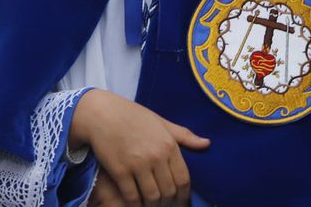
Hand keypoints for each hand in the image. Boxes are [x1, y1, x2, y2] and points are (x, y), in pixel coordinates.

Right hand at [70, 89, 207, 205]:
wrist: (103, 113)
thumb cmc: (134, 116)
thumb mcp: (162, 122)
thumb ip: (185, 136)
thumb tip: (207, 143)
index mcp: (169, 145)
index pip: (183, 179)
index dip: (184, 196)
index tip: (181, 202)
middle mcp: (156, 156)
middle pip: (169, 191)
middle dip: (169, 203)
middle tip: (165, 205)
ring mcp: (137, 164)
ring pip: (152, 197)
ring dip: (153, 205)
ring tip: (152, 205)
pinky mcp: (119, 171)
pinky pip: (132, 196)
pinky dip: (135, 204)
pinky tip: (136, 203)